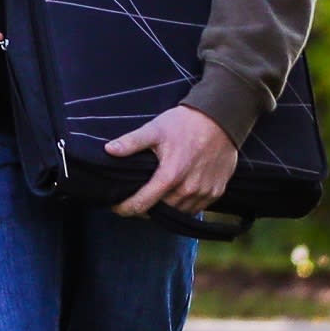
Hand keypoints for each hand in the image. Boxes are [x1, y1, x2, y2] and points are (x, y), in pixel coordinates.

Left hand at [107, 102, 239, 214]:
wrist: (221, 119)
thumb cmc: (185, 124)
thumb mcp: (154, 129)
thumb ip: (131, 142)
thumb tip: (108, 150)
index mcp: (170, 176)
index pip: (142, 204)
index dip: (126, 208)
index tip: (116, 207)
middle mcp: (188, 189)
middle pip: (160, 210)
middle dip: (145, 207)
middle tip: (136, 197)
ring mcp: (204, 192)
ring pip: (179, 211)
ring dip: (166, 207)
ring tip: (155, 197)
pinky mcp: (216, 191)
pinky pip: (196, 208)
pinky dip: (184, 205)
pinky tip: (176, 194)